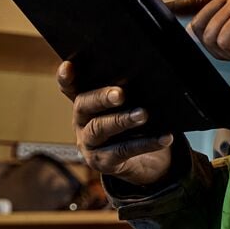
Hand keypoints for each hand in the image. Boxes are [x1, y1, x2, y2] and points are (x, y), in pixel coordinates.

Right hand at [58, 61, 173, 186]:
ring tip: (143, 114)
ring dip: (122, 120)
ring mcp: (89, 143)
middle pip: (84, 105)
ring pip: (100, 129)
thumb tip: (146, 79)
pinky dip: (146, 143)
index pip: (69, 87)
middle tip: (120, 94)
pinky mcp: (103, 162)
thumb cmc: (134, 125)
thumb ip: (129, 93)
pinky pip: (123, 151)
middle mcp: (81, 122)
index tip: (68, 66)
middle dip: (101, 98)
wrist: (144, 162)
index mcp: (85, 103)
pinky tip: (164, 137)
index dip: (66, 78)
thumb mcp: (130, 107)